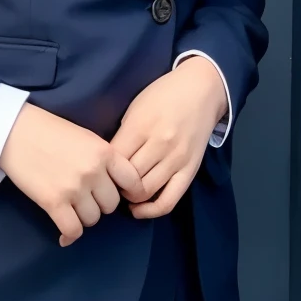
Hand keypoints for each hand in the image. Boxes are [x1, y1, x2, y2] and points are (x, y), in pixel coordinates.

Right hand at [0, 103, 145, 245]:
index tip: (118, 194)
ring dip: (84, 217)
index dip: (128, 192)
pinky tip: (65, 234)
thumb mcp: (87, 138)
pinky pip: (72, 229)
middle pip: (111, 204)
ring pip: (93, 219)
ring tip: (72, 208)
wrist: (14, 130)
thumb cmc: (50, 131)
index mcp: (105, 152)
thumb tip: (117, 186)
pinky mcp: (53, 202)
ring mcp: (74, 188)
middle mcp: (93, 172)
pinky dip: (69, 234)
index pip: (133, 182)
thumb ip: (104, 159)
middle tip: (86, 197)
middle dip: (100, 203)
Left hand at [113, 58, 229, 219]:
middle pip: (128, 179)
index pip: (113, 161)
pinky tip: (139, 209)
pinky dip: (151, 210)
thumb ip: (123, 135)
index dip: (102, 170)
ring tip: (124, 191)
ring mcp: (177, 159)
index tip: (99, 171)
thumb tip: (107, 164)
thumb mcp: (135, 108)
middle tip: (109, 183)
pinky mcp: (190, 170)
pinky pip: (169, 200)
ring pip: (145, 192)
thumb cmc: (163, 95)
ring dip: (130, 197)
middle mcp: (160, 145)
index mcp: (140, 127)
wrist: (201, 90)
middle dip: (114, 185)